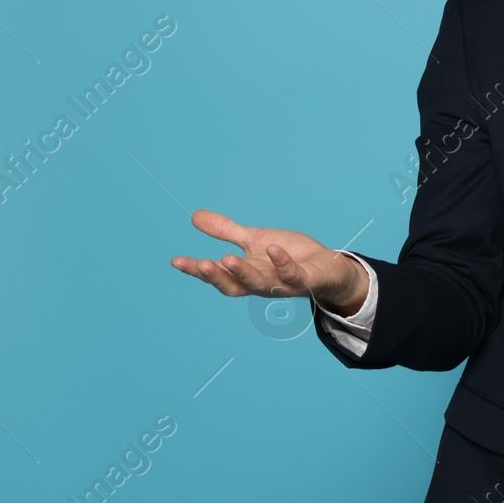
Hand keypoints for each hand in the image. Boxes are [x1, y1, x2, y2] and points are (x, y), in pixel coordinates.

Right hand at [170, 210, 368, 315]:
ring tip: (229, 259)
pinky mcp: (306, 280)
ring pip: (260, 283)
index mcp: (246, 275)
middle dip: (217, 276)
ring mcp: (283, 284)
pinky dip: (282, 263)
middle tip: (200, 265)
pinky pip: (293, 274)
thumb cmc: (289, 256)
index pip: (218, 274)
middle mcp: (261, 283)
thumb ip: (226, 232)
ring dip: (245, 273)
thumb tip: (195, 216)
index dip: (197, 270)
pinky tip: (272, 249)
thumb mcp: (253, 240)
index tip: (176, 261)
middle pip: (234, 285)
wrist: (327, 267)